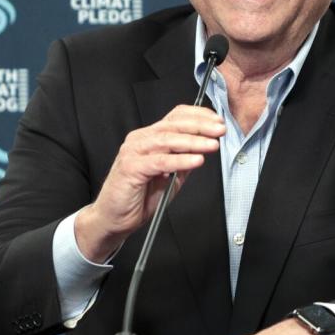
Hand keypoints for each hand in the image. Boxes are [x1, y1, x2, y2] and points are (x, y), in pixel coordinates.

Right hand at [75, 105, 225, 261]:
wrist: (114, 218)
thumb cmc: (139, 197)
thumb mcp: (170, 177)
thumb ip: (185, 161)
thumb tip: (206, 147)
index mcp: (149, 137)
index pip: (175, 117)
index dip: (198, 116)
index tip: (217, 121)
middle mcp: (140, 139)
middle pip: (173, 125)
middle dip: (200, 126)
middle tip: (220, 130)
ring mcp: (133, 152)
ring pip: (167, 140)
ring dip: (193, 141)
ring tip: (212, 144)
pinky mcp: (131, 167)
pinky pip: (160, 161)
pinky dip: (180, 160)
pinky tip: (196, 160)